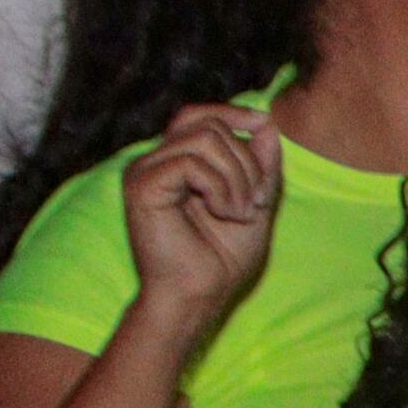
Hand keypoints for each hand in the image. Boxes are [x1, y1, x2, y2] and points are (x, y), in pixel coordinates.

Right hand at [117, 103, 278, 333]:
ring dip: (237, 176)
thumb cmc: (223, 256)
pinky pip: (190, 163)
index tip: (262, 124)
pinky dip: (220, 186)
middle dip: (247, 160)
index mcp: (176, 162)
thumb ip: (261, 163)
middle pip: (209, 125)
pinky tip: (223, 213)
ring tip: (240, 211)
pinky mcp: (141, 186)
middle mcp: (156, 162)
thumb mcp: (255, 200)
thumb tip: (266, 122)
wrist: (200, 294)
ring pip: (204, 139)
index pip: (199, 116)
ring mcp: (144, 171)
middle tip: (254, 201)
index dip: (232, 114)